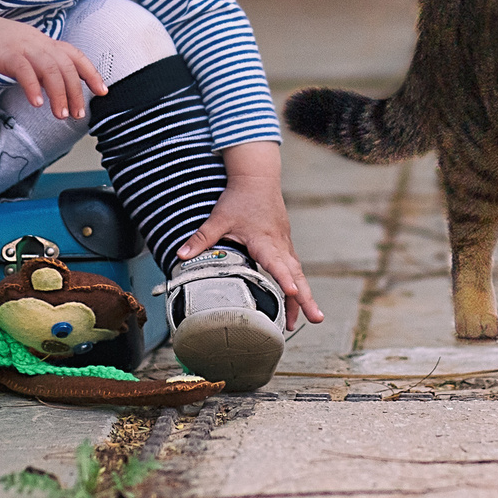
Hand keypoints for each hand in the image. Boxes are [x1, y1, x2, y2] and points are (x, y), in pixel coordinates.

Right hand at [0, 0, 106, 119]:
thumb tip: (53, 85)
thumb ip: (37, 64)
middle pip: (66, 65)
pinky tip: (37, 103)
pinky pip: (24, 70)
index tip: (103, 91)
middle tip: (78, 114)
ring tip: (61, 114)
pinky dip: (33, 88)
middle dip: (76, 91)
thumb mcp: (21, 50)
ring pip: (50, 69)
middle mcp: (38, 41)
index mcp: (43, 41)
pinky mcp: (5, 53)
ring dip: (59, 94)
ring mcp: (22, 46)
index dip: (91, 72)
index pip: (74, 55)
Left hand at [176, 142, 324, 330]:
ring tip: (311, 319)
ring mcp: (285, 244)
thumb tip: (181, 255)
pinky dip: (298, 283)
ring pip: (298, 273)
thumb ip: (201, 238)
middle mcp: (279, 245)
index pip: (276, 263)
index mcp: (264, 240)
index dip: (283, 279)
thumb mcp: (219, 218)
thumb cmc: (239, 198)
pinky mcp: (285, 244)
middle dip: (306, 298)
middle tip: (317, 319)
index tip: (293, 293)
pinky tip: (297, 299)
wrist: (257, 177)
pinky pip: (294, 267)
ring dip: (305, 295)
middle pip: (296, 274)